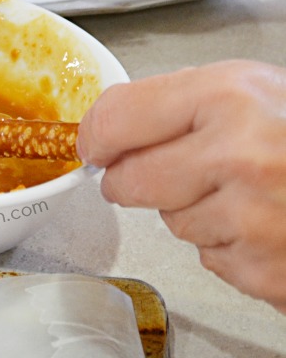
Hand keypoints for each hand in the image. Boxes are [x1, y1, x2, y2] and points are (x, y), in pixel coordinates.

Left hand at [76, 60, 285, 311]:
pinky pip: (208, 258)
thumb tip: (110, 122)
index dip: (95, 135)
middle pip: (127, 181)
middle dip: (131, 178)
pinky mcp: (266, 271)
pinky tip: (259, 220)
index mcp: (227, 95)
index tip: (92, 145)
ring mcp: (253, 218)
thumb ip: (176, 99)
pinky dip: (224, 243)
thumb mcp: (249, 86)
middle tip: (153, 171)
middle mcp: (238, 155)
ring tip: (238, 189)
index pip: (116, 118)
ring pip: (169, 222)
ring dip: (187, 209)